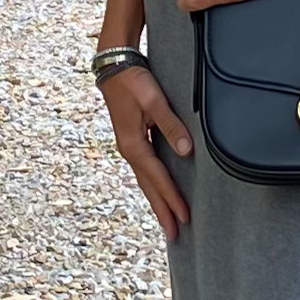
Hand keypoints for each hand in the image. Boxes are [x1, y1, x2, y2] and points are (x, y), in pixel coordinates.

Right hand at [103, 61, 193, 235]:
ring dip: (157, 201)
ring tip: (167, 220)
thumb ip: (170, 125)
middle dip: (162, 211)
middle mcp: (130, 150)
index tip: (184, 218)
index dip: (172, 198)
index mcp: (133, 145)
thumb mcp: (153, 100)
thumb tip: (186, 150)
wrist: (113, 65)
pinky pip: (145, 170)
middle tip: (174, 234)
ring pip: (145, 181)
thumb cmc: (132, 80)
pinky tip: (159, 191)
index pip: (158, 178)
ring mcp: (130, 146)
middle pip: (148, 187)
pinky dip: (153, 185)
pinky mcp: (133, 140)